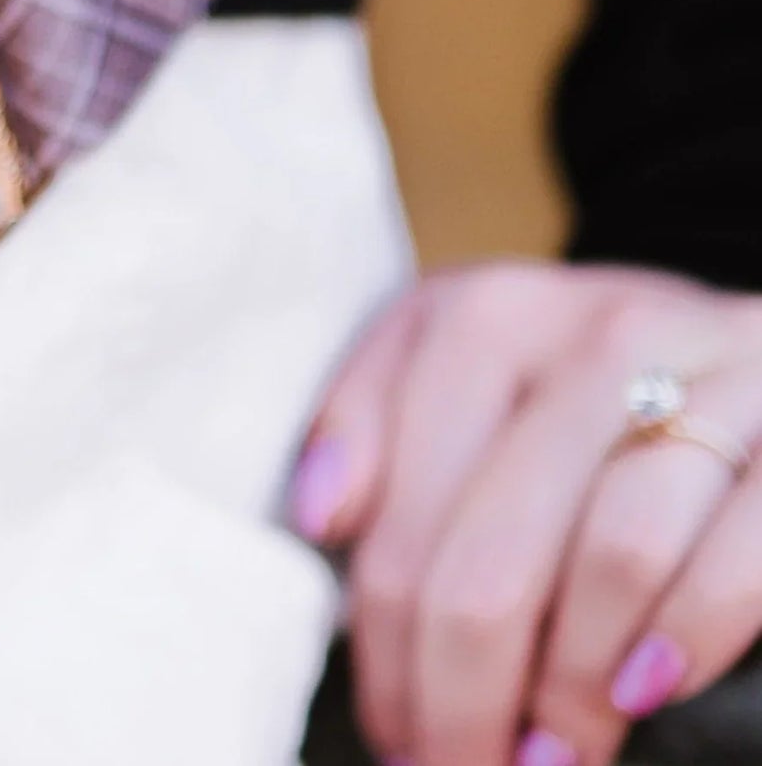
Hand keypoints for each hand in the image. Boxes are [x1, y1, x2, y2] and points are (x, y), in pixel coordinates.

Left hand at [290, 260, 761, 765]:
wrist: (744, 356)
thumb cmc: (582, 396)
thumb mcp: (470, 378)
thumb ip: (374, 426)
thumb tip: (319, 514)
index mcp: (491, 317)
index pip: (403, 513)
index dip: (386, 649)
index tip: (393, 732)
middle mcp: (598, 330)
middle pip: (494, 552)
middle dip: (462, 696)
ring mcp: (711, 377)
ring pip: (612, 556)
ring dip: (567, 691)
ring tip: (541, 762)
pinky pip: (733, 556)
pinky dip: (682, 636)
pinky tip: (643, 694)